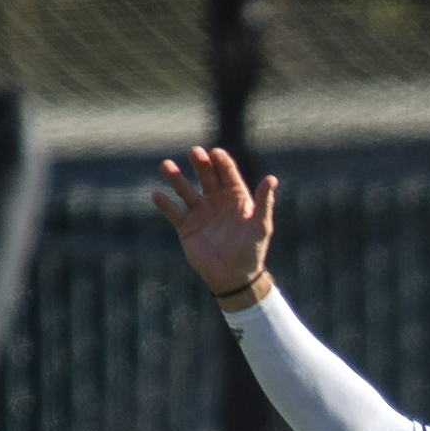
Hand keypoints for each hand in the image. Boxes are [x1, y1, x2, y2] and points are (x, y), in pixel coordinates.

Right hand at [151, 145, 275, 300]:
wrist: (234, 277)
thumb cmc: (252, 251)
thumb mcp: (261, 226)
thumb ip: (265, 203)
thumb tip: (272, 179)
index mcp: (235, 195)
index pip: (227, 172)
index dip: (221, 161)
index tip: (215, 153)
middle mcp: (216, 199)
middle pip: (206, 175)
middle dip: (200, 163)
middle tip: (195, 153)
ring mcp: (199, 211)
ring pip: (185, 189)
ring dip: (176, 177)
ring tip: (166, 166)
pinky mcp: (186, 226)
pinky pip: (173, 212)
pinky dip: (165, 204)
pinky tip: (157, 195)